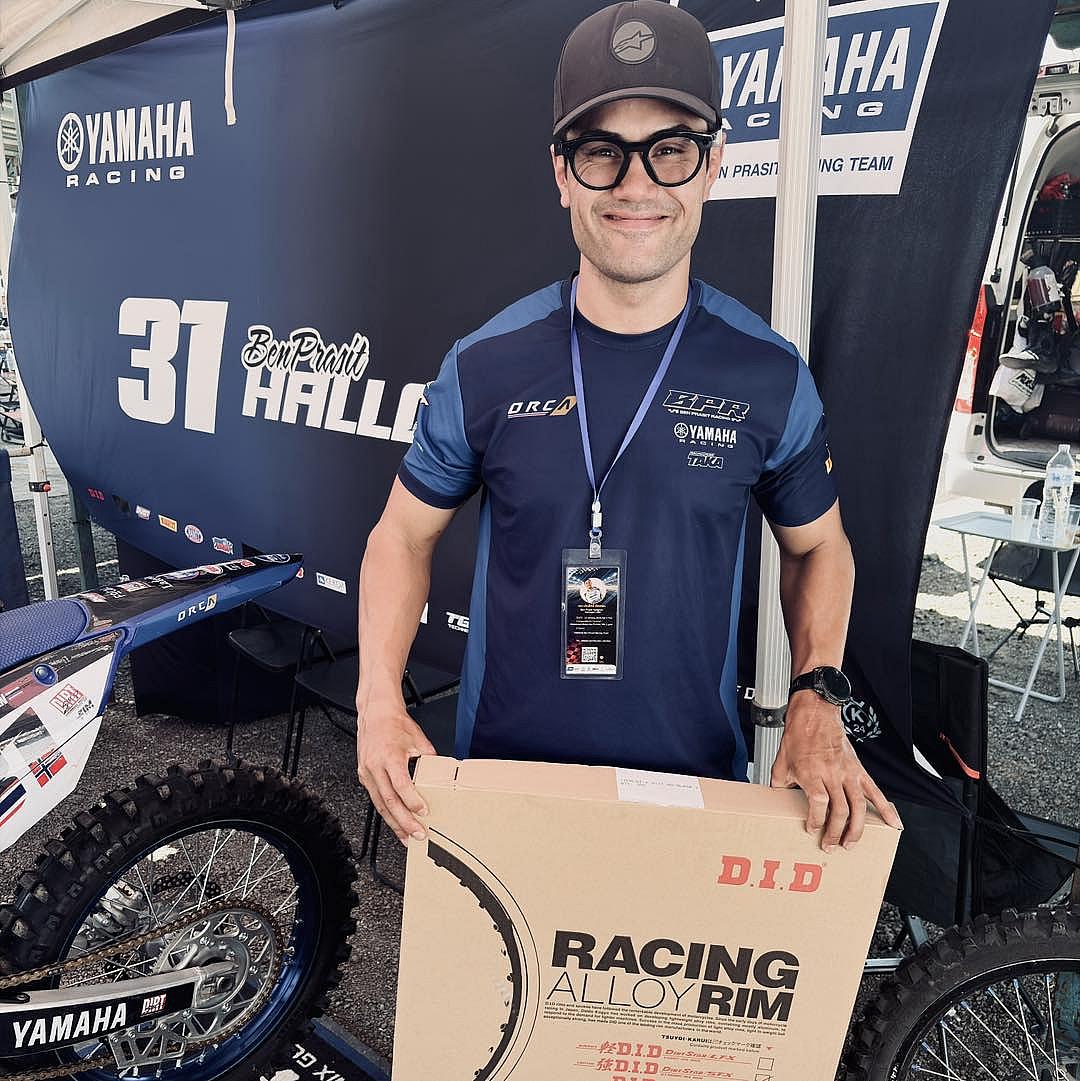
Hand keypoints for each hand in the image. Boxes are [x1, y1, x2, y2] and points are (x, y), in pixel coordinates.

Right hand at [356, 701, 435, 844]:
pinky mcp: (363, 775)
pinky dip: (385, 812)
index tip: (423, 812)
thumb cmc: (394, 723)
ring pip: (380, 804)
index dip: (413, 801)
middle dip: (404, 822)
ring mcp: (366, 772)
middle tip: (417, 834)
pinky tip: (394, 821)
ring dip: (394, 823)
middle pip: (389, 802)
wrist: (375, 713)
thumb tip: (442, 773)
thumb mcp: (418, 738)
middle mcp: (375, 767)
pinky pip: (375, 798)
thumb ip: (429, 758)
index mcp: (389, 757)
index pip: (401, 785)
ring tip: (406, 836)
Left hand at [771, 691, 901, 850]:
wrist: (815, 714)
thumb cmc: (798, 736)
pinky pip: (876, 792)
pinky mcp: (859, 770)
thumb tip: (775, 800)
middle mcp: (832, 774)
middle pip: (840, 810)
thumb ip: (779, 783)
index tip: (811, 829)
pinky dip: (887, 809)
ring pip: (859, 806)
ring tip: (851, 843)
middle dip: (836, 833)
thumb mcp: (781, 761)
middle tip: (830, 845)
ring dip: (857, 829)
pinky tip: (894, 824)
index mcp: (812, 772)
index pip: (818, 803)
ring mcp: (848, 772)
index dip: (815, 820)